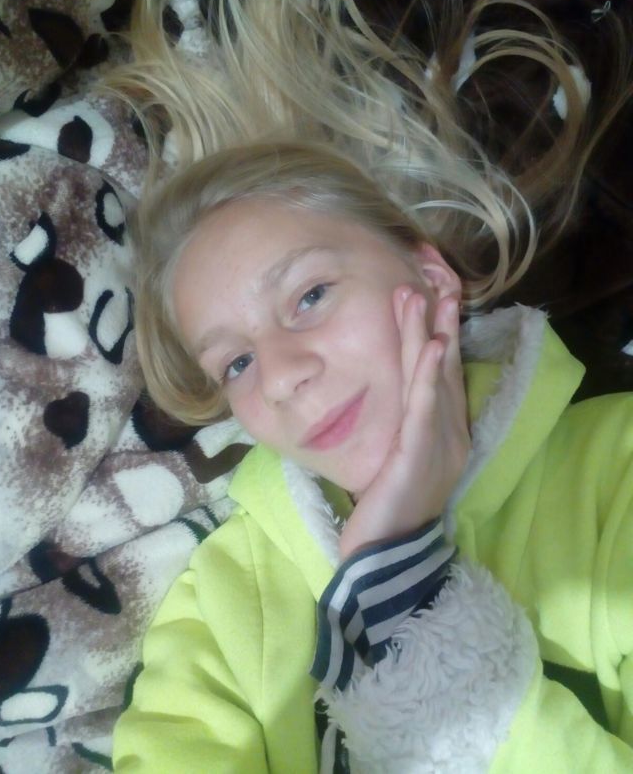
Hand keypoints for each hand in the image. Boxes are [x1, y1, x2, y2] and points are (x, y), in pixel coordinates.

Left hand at [338, 287, 470, 559]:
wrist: (385, 555)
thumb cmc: (386, 507)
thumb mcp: (395, 458)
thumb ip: (399, 427)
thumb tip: (386, 395)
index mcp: (444, 434)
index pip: (442, 375)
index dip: (438, 334)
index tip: (430, 296)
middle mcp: (450, 433)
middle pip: (443, 368)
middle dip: (438, 321)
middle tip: (432, 279)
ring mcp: (440, 443)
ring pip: (433, 379)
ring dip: (428, 333)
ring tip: (421, 295)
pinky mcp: (420, 454)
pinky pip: (425, 407)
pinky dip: (429, 374)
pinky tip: (431, 345)